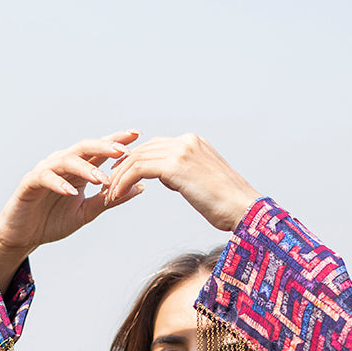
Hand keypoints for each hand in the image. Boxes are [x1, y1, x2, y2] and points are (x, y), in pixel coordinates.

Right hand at [0, 130, 139, 291]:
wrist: (23, 235)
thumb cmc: (52, 221)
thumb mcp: (87, 212)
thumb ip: (109, 199)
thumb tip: (140, 188)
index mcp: (78, 169)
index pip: (99, 150)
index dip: (116, 141)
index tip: (137, 136)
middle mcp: (62, 164)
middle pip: (84, 148)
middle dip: (104, 147)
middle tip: (123, 151)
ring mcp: (45, 171)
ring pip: (66, 160)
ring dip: (85, 168)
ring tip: (101, 179)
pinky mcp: (29, 183)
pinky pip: (44, 178)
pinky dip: (59, 184)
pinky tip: (71, 192)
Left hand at [102, 134, 260, 231]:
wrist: (243, 209)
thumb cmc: (227, 205)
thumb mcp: (203, 181)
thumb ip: (185, 173)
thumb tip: (170, 178)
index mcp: (194, 142)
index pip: (155, 146)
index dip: (135, 160)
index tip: (121, 177)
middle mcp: (187, 141)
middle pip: (143, 149)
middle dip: (122, 167)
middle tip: (107, 185)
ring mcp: (182, 151)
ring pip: (137, 158)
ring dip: (119, 177)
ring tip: (109, 194)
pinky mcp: (176, 165)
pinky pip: (139, 169)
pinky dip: (124, 181)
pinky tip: (117, 194)